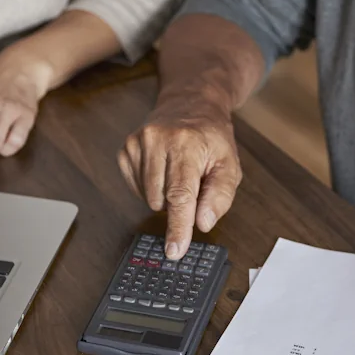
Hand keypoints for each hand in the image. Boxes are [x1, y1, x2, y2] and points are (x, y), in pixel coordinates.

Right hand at [119, 97, 241, 258]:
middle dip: (179, 205)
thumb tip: (203, 223)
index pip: (180, 194)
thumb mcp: (229, 164)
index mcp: (187, 144)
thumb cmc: (211, 137)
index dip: (178, 227)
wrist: (189, 103)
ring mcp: (137, 142)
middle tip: (193, 183)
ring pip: (148, 197)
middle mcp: (158, 140)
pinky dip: (151, 188)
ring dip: (165, 197)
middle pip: (162, 199)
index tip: (174, 251)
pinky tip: (162, 170)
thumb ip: (219, 195)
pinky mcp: (125, 149)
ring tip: (178, 172)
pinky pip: (135, 188)